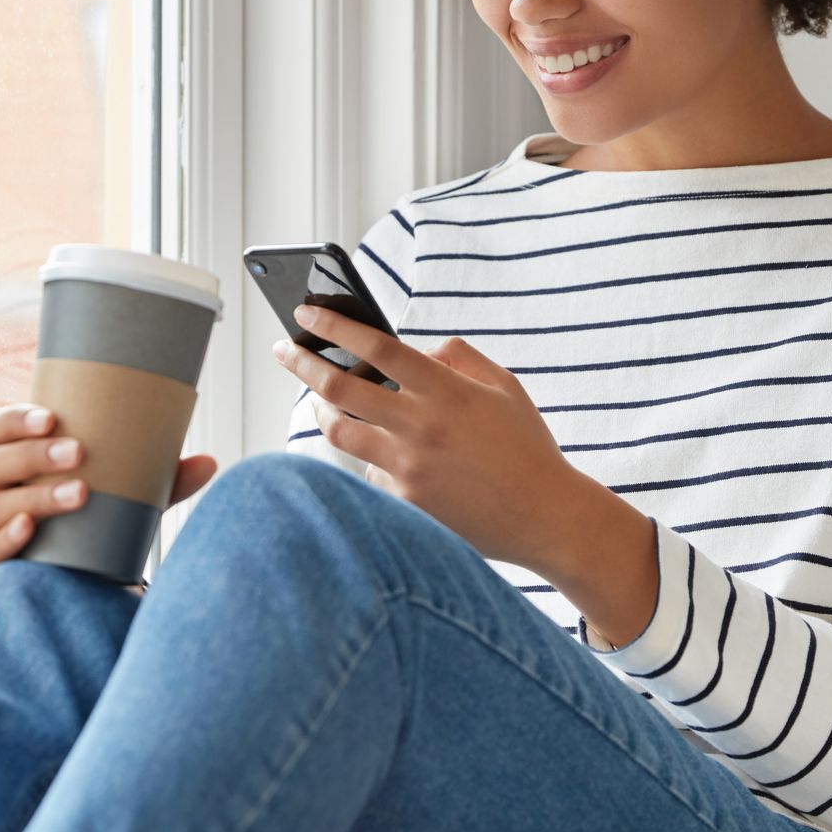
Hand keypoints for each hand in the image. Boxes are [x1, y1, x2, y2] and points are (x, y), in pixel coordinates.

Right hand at [0, 402, 217, 572]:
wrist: (92, 574)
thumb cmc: (105, 513)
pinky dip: (5, 542)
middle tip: (78, 452)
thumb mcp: (134, 492)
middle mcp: (1, 489)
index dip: (13, 419)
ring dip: (35, 497)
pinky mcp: (0, 566)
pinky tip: (30, 529)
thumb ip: (166, 477)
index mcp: (21, 457)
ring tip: (79, 492)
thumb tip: (209, 462)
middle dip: (33, 454)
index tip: (51, 416)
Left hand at [273, 304, 578, 570]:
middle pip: (339, 389)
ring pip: (338, 432)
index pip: (376, 348)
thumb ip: (458, 357)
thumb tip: (416, 350)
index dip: (334, 327)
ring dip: (322, 411)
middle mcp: (421, 427)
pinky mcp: (403, 503)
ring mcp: (408, 468)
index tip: (305, 313)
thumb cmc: (526, 448)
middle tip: (284, 351)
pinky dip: (370, 457)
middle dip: (302, 363)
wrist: (547, 517)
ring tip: (321, 400)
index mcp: (446, 390)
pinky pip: (367, 471)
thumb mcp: (504, 386)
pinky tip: (389, 457)